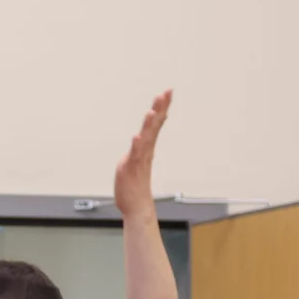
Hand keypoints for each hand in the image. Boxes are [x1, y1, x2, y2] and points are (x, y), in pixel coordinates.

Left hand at [113, 90, 172, 220]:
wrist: (136, 206)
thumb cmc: (135, 185)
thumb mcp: (136, 161)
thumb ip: (139, 148)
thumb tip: (141, 137)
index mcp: (146, 147)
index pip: (155, 124)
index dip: (161, 108)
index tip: (167, 93)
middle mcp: (144, 150)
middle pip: (154, 126)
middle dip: (160, 108)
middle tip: (166, 93)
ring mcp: (138, 159)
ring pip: (146, 137)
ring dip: (149, 124)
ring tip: (152, 111)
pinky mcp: (130, 168)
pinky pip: (135, 155)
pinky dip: (137, 145)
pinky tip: (137, 136)